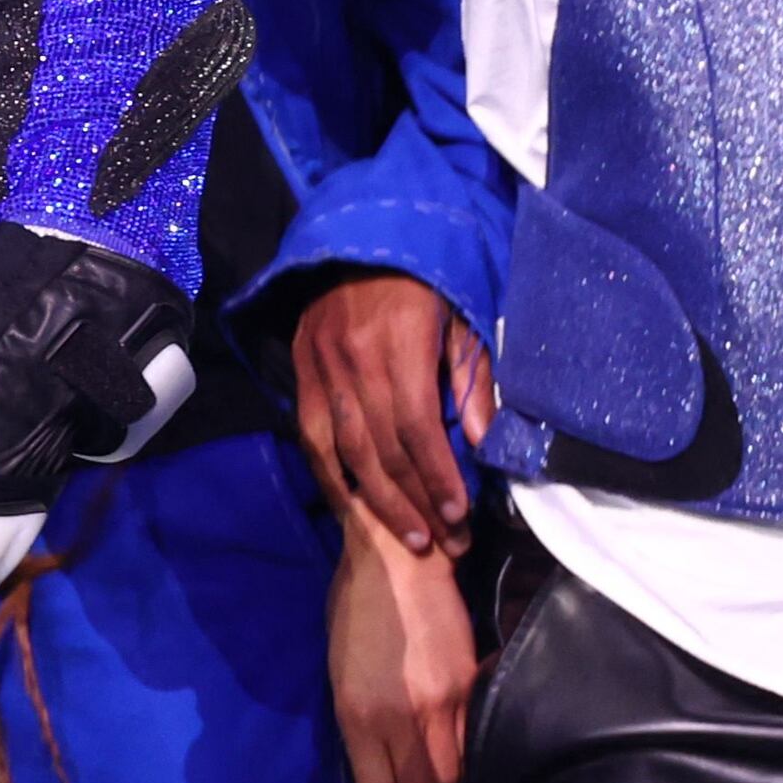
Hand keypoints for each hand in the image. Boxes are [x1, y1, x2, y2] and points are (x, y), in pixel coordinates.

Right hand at [290, 270, 486, 560]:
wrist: (357, 240)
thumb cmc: (421, 281)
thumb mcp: (459, 318)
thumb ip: (470, 379)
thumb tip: (482, 441)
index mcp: (398, 344)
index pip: (416, 427)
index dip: (438, 476)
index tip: (459, 514)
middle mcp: (353, 361)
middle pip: (383, 448)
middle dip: (416, 502)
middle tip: (444, 542)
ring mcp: (321, 368)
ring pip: (346, 450)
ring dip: (378, 501)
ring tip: (409, 539)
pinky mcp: (300, 371)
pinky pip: (311, 435)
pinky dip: (330, 476)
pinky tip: (353, 507)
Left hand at [328, 509, 475, 782]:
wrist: (399, 561)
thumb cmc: (353, 610)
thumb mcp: (336, 674)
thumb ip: (356, 725)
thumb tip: (372, 771)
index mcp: (359, 715)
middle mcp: (402, 718)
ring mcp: (440, 705)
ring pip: (450, 779)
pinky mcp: (467, 688)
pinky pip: (471, 746)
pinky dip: (467, 779)